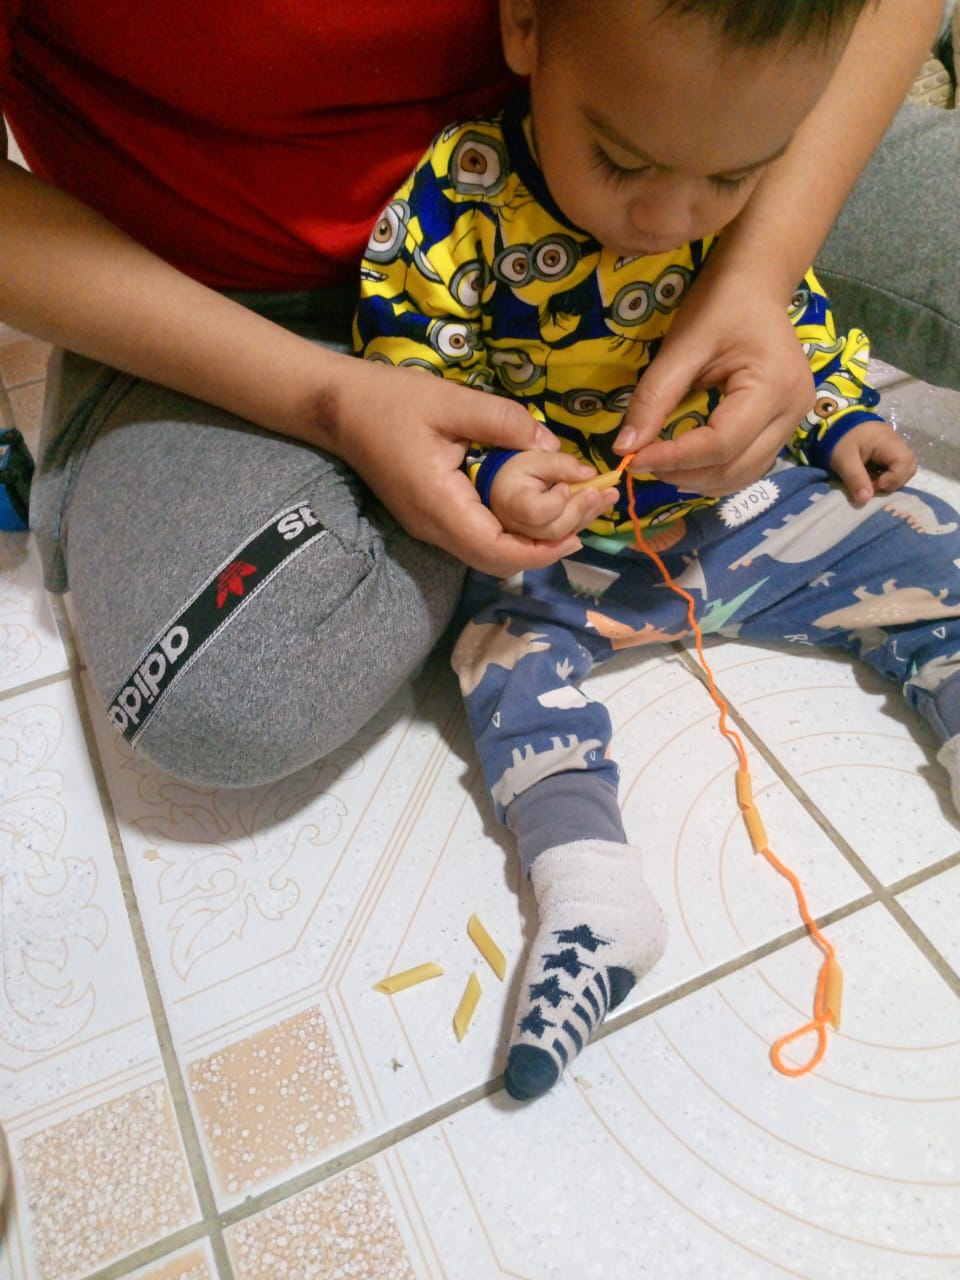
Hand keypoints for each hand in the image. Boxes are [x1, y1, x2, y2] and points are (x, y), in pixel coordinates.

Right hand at [325, 360, 594, 576]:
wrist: (338, 409)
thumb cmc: (391, 401)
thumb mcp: (451, 400)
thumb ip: (503, 422)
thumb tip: (552, 447)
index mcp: (438, 503)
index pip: (494, 549)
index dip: (539, 550)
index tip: (576, 532)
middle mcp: (434, 526)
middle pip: (497, 560)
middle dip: (545, 546)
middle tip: (587, 515)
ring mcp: (430, 526)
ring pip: (488, 553)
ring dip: (531, 539)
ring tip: (571, 511)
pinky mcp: (431, 517)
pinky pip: (478, 537)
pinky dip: (512, 529)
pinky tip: (536, 505)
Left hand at [611, 263, 814, 496]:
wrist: (756, 283)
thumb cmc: (721, 303)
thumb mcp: (682, 345)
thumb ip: (655, 398)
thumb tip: (625, 447)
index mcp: (773, 385)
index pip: (720, 444)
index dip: (675, 458)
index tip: (633, 459)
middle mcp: (793, 411)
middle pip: (735, 467)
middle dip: (684, 473)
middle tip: (642, 463)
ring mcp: (794, 421)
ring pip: (744, 474)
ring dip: (699, 480)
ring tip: (661, 466)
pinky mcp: (785, 426)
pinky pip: (750, 464)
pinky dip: (716, 472)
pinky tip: (687, 465)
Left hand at [828, 421, 915, 504]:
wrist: (834, 421)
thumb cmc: (839, 439)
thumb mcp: (844, 460)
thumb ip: (856, 479)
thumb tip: (866, 500)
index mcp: (888, 441)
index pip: (905, 462)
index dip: (894, 479)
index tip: (876, 485)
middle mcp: (897, 442)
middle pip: (909, 466)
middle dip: (895, 481)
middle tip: (875, 486)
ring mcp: (894, 445)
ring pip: (904, 467)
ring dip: (891, 479)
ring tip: (872, 482)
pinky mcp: (888, 449)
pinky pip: (896, 465)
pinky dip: (887, 474)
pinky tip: (872, 476)